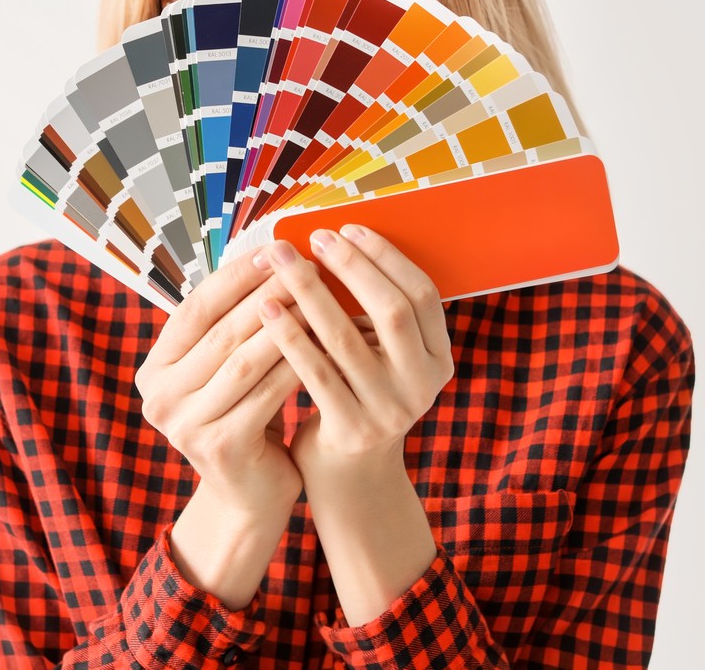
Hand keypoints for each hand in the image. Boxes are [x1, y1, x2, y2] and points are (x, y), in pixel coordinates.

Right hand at [134, 245, 304, 515]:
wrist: (250, 495)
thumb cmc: (245, 416)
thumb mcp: (226, 369)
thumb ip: (232, 324)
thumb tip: (268, 254)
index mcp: (154, 369)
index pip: (195, 308)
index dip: (234, 276)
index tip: (272, 248)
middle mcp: (159, 396)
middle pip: (221, 331)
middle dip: (266, 294)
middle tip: (304, 265)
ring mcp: (185, 425)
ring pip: (245, 360)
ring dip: (286, 325)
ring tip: (319, 298)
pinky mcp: (220, 447)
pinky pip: (267, 393)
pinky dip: (297, 364)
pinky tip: (325, 344)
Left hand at [256, 225, 455, 479]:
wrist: (348, 476)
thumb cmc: (357, 395)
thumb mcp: (382, 357)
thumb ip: (373, 314)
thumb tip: (336, 241)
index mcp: (439, 358)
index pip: (423, 293)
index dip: (386, 257)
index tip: (348, 228)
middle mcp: (423, 384)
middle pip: (393, 310)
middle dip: (352, 266)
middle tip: (315, 238)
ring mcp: (391, 410)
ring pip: (346, 338)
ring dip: (310, 292)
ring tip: (280, 262)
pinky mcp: (352, 430)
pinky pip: (315, 373)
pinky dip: (289, 336)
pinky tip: (265, 309)